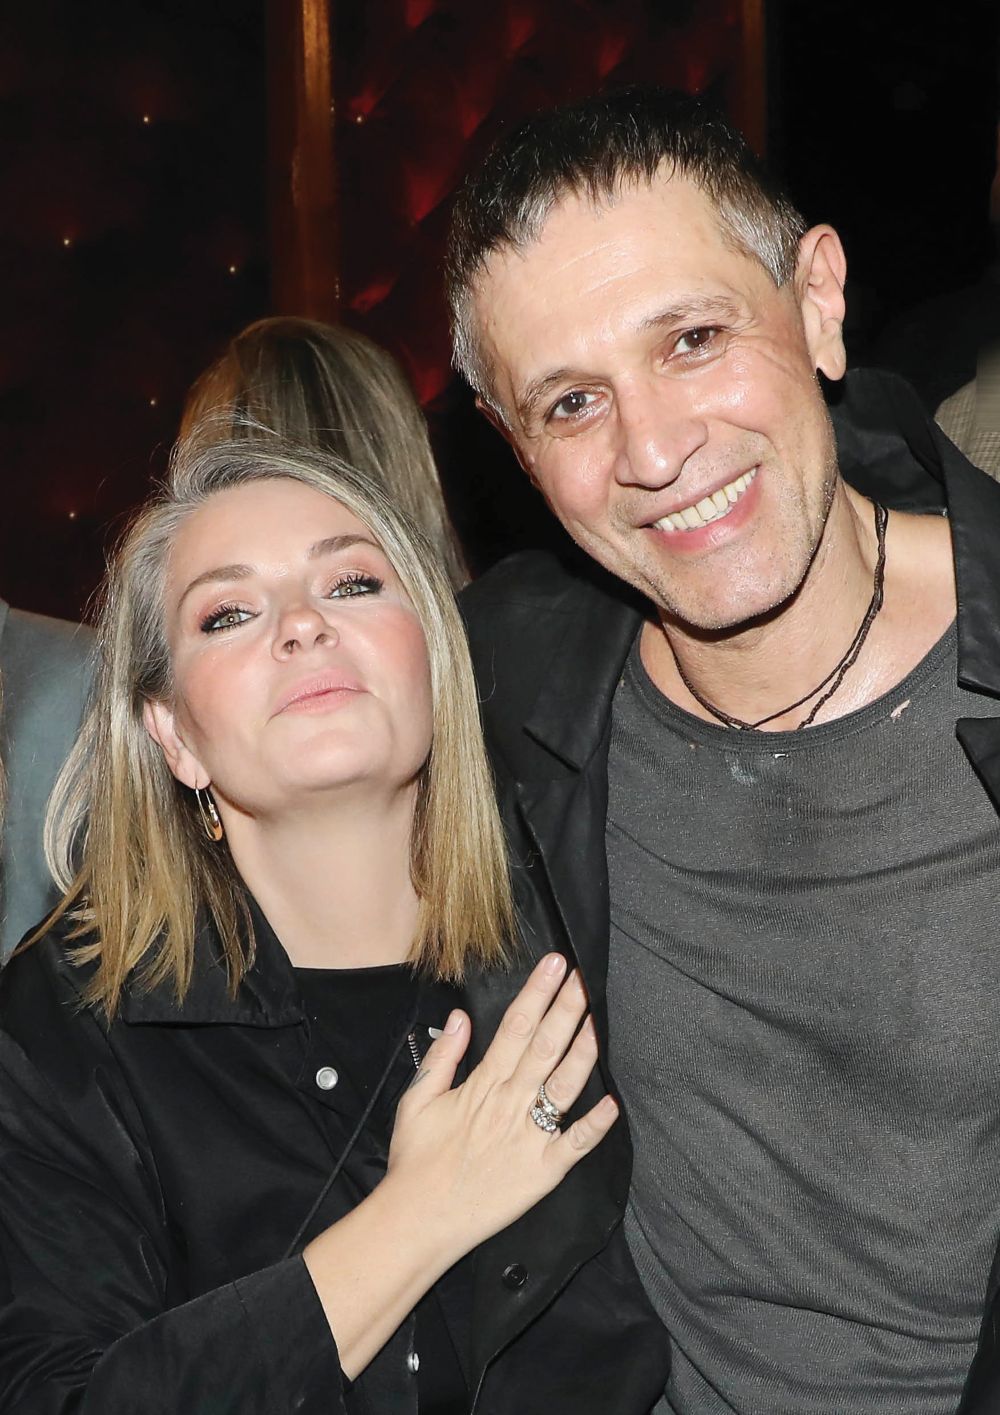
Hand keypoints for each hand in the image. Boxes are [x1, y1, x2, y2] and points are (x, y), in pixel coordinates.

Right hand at [383, 953, 617, 1269]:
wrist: (418, 1219)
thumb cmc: (416, 1161)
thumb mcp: (416, 1099)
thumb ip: (443, 1056)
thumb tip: (460, 1016)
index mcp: (483, 1084)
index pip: (516, 1027)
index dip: (538, 993)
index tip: (555, 964)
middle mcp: (510, 1104)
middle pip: (545, 1047)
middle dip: (568, 1008)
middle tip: (585, 978)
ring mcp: (530, 1137)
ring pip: (564, 1086)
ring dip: (584, 1052)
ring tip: (599, 1021)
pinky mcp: (543, 1172)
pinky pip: (575, 1145)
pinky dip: (595, 1125)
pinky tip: (614, 1103)